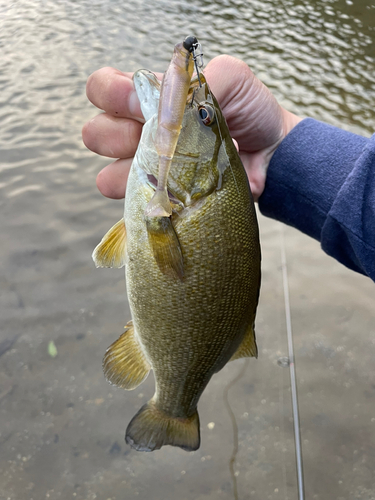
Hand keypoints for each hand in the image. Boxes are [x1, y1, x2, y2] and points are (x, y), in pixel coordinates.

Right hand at [82, 55, 300, 200]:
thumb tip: (170, 107)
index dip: (111, 94)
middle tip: (154, 139)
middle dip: (117, 136)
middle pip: (96, 133)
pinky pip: (135, 207)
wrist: (270, 154)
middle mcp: (139, 134)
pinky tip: (173, 196)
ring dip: (132, 174)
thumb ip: (197, 79)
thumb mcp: (230, 80)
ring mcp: (147, 171)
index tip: (137, 103)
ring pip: (108, 175)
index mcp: (150, 100)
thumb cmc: (249, 111)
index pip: (104, 89)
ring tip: (166, 172)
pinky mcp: (161, 201)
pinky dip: (152, 201)